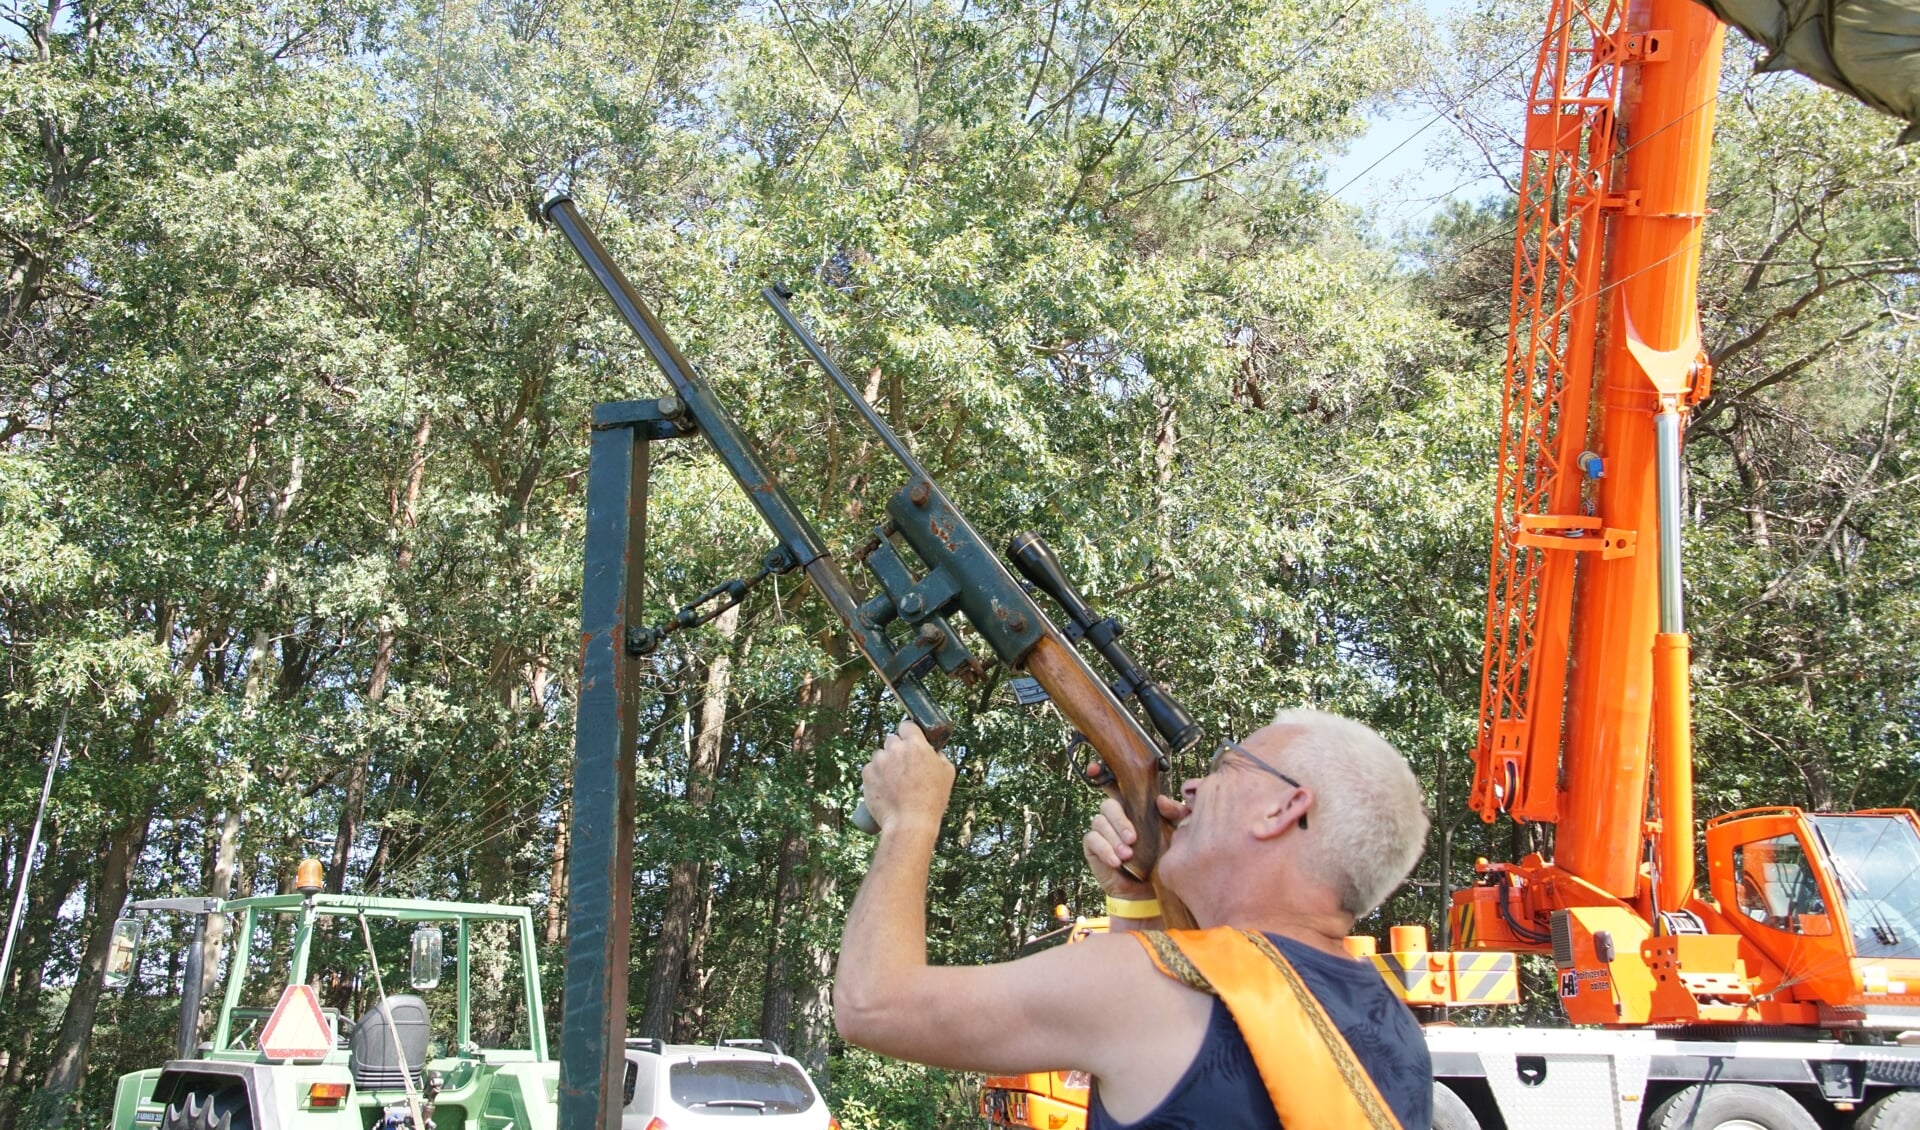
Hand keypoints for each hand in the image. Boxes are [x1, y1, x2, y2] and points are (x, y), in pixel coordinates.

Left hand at [861, 719, 955, 833]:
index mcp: (916, 745)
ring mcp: (879, 761)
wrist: (909, 822)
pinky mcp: (866, 774)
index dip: (908, 733)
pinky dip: (875, 776)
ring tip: (894, 782)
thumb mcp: (947, 773)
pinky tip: (885, 788)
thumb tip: (933, 751)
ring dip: (885, 763)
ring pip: (880, 755)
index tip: (910, 740)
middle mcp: (895, 749)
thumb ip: (939, 756)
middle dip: (897, 750)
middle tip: (904, 767)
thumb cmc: (932, 800)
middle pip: (891, 740)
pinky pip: (869, 769)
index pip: (906, 725)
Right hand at [1082, 791, 1188, 898]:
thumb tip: (1161, 801)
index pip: (1121, 791)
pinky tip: (1116, 862)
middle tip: (1133, 839)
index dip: (1114, 785)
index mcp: (1133, 809)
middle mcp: (1115, 818)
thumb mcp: (1174, 834)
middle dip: (1120, 821)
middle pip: (1108, 805)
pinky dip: (1104, 850)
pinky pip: (1092, 840)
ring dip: (1113, 839)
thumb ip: (1175, 814)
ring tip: (1127, 855)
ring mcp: (1102, 831)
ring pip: (1099, 822)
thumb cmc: (1161, 859)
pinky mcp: (1093, 847)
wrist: (1150, 890)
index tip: (1109, 784)